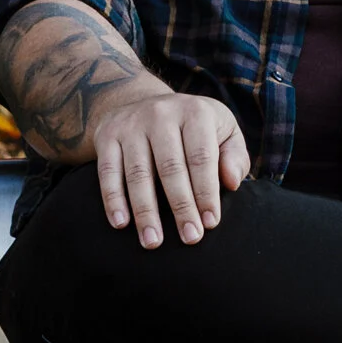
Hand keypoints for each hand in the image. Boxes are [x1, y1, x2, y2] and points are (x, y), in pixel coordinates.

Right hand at [92, 83, 251, 247]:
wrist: (142, 101)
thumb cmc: (194, 129)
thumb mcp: (223, 132)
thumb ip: (235, 157)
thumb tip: (231, 183)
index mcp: (195, 113)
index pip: (201, 158)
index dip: (206, 192)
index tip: (210, 223)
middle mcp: (161, 114)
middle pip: (170, 168)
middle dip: (181, 207)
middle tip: (190, 238)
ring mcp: (131, 124)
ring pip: (138, 173)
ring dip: (145, 211)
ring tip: (153, 241)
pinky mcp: (107, 136)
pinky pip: (108, 172)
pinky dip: (113, 199)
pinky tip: (121, 223)